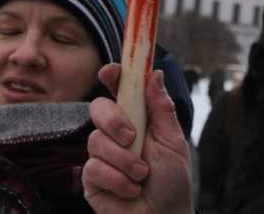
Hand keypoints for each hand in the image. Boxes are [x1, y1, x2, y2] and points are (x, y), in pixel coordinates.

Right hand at [83, 63, 193, 213]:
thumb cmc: (172, 181)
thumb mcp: (173, 141)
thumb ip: (162, 108)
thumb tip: (156, 73)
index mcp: (136, 118)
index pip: (119, 89)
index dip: (112, 76)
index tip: (110, 72)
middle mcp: (115, 133)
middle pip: (98, 108)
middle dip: (114, 120)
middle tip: (131, 137)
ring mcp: (101, 155)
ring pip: (96, 140)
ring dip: (124, 160)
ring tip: (141, 175)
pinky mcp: (91, 179)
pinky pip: (93, 168)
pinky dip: (117, 179)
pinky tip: (131, 190)